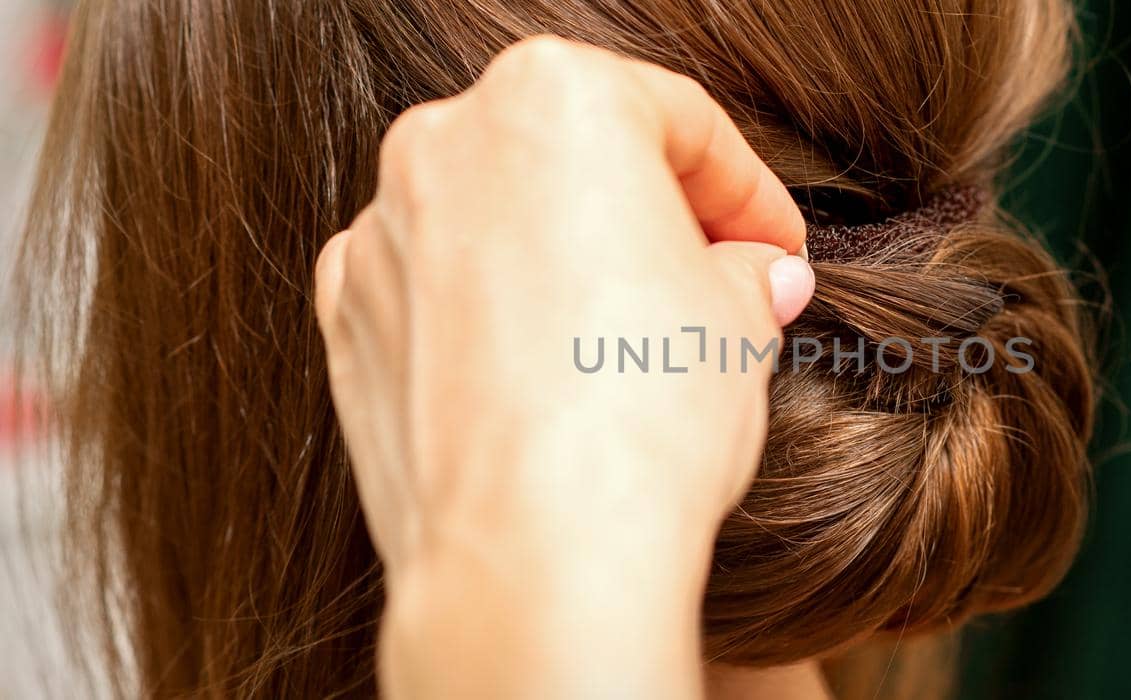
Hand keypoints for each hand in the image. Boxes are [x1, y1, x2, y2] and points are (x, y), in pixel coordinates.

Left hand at [312, 36, 812, 696]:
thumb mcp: (739, 320)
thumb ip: (743, 271)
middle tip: (718, 281)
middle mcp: (445, 143)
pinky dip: (495, 317)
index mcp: (553, 97)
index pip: (679, 122)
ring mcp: (383, 234)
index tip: (774, 248)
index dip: (748, 193)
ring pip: (501, 222)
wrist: (533, 559)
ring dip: (570, 264)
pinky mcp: (349, 322)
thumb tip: (754, 275)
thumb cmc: (643, 419)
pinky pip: (440, 292)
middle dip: (654, 216)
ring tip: (635, 344)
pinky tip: (551, 381)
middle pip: (577, 158)